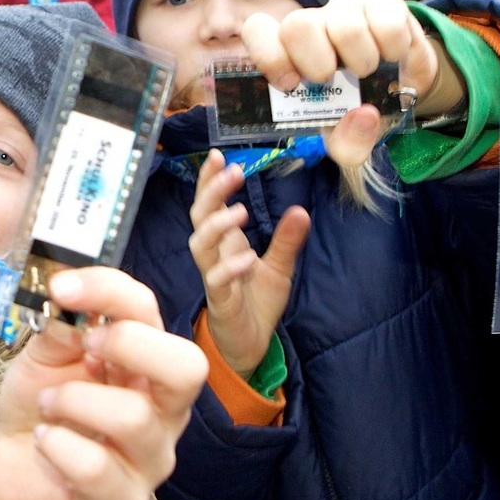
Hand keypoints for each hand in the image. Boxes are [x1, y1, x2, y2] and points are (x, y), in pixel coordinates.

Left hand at [0, 268, 207, 499]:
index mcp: (149, 362)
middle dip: (129, 344)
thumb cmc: (44, 404)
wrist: (18, 468)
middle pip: (188, 368)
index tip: (61, 288)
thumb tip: (67, 295)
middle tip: (85, 348)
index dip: (109, 291)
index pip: (151, 312)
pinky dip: (56, 444)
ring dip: (72, 401)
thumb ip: (61, 325)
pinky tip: (45, 442)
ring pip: (133, 417)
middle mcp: (164, 410)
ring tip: (47, 406)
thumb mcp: (47, 354)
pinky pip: (96, 466)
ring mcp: (150, 459)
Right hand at [187, 151, 310, 375]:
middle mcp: (214, 255)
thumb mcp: (279, 266)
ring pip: (200, 245)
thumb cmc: (257, 303)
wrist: (251, 345)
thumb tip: (300, 210)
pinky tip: (247, 257)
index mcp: (225, 242)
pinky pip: (217, 280)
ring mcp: (213, 276)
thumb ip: (286, 239)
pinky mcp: (220, 300)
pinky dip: (230, 267)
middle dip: (212, 193)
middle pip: (199, 217)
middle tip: (232, 173)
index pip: (210, 204)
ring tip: (240, 211)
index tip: (217, 155)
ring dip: (217, 226)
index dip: (209, 181)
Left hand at [238, 0, 445, 167]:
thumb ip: (348, 145)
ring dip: (362, 59)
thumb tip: (363, 116)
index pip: (257, 30)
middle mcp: (311, 26)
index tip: (291, 84)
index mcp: (287, 54)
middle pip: (296, 25)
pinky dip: (393, 46)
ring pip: (343, 22)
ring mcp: (345, 9)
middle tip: (335, 82)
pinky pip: (384, 18)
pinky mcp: (381, 1)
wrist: (404, 85)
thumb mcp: (350, 140)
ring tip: (368, 72)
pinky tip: (392, 56)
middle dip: (318, 62)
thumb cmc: (359, 108)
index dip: (269, 55)